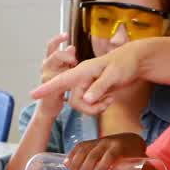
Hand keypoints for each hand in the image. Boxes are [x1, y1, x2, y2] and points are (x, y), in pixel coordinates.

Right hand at [32, 41, 149, 114]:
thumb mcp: (114, 74)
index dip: (46, 87)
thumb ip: (99, 86)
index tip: (32, 94)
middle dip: (90, 107)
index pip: (62, 79)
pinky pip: (91, 104)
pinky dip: (100, 105)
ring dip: (97, 107)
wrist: (137, 61)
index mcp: (83, 70)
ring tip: (111, 98)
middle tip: (109, 100)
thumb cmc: (126, 63)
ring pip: (83, 104)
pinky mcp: (94, 90)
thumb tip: (85, 99)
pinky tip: (111, 98)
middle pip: (76, 100)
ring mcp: (88, 84)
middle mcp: (82, 77)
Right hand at [66, 132, 148, 169]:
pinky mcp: (92, 142)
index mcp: (119, 147)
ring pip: (83, 151)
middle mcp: (107, 142)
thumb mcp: (137, 163)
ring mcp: (98, 141)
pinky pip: (80, 146)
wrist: (131, 138)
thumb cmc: (134, 154)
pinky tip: (66, 165)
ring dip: (75, 165)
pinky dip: (72, 155)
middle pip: (93, 155)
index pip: (109, 156)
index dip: (102, 168)